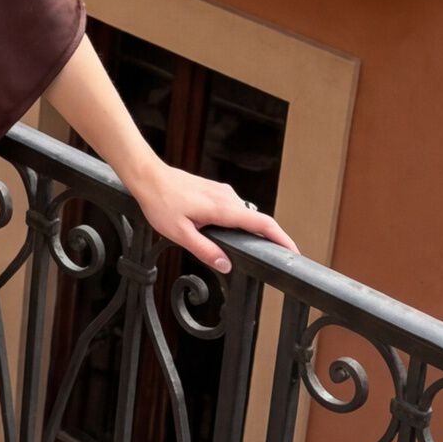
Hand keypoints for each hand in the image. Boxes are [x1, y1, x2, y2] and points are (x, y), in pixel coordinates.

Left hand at [129, 160, 297, 274]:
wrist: (148, 176)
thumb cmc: (160, 203)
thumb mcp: (179, 233)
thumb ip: (205, 250)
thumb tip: (226, 265)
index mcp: (223, 209)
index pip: (262, 224)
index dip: (282, 239)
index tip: (294, 252)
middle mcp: (228, 198)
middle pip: (258, 220)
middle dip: (270, 238)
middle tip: (276, 258)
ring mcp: (223, 192)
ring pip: (244, 215)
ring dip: (250, 230)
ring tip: (252, 249)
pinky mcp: (216, 191)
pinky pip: (233, 209)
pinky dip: (238, 222)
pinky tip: (227, 233)